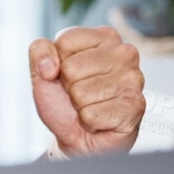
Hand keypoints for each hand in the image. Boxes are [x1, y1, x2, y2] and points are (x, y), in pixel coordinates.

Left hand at [28, 26, 145, 156]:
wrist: (76, 137)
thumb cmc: (64, 100)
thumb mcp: (42, 70)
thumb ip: (39, 51)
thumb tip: (50, 65)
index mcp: (105, 36)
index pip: (65, 41)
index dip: (58, 63)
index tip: (68, 75)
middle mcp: (125, 53)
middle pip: (72, 68)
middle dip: (69, 87)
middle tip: (81, 94)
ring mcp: (134, 80)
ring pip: (81, 93)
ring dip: (79, 106)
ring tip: (91, 106)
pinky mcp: (135, 107)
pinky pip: (91, 115)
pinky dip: (88, 122)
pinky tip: (100, 120)